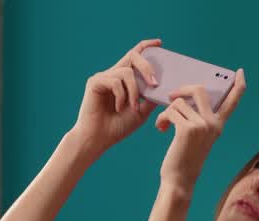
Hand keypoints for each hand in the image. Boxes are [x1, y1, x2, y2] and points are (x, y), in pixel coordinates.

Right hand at [71, 39, 162, 154]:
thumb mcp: (141, 111)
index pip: (135, 56)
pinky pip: (115, 81)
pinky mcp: (95, 82)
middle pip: (133, 56)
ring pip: (127, 72)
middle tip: (154, 83)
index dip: (146, 47)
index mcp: (124, 79)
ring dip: (134, 91)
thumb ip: (150, 97)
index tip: (159, 43)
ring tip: (132, 107)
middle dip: (147, 66)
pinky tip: (119, 108)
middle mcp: (113, 74)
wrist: (99, 139)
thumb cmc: (118, 127)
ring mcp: (103, 77)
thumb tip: (164, 86)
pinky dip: (122, 95)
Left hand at [155, 70, 246, 188]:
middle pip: (199, 90)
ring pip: (178, 103)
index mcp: (218, 125)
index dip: (237, 85)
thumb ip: (198, 118)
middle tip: (172, 97)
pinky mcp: (187, 128)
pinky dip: (162, 119)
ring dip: (167, 113)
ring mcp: (202, 125)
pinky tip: (161, 129)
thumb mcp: (197, 137)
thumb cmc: (185, 158)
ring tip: (164, 126)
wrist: (179, 180)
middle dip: (182, 89)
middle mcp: (213, 123)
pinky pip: (170, 112)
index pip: (232, 101)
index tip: (239, 73)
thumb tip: (183, 97)